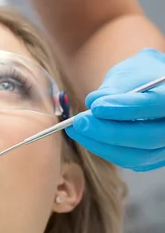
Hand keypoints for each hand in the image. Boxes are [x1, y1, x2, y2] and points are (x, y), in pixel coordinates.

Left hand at [65, 48, 164, 171]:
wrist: (153, 86)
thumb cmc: (142, 75)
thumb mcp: (130, 72)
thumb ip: (114, 87)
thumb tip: (93, 102)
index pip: (156, 105)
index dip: (126, 108)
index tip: (96, 107)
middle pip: (148, 137)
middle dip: (109, 132)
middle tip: (80, 122)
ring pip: (137, 155)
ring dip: (102, 144)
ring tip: (76, 129)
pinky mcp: (155, 158)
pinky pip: (130, 161)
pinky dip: (106, 150)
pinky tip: (87, 137)